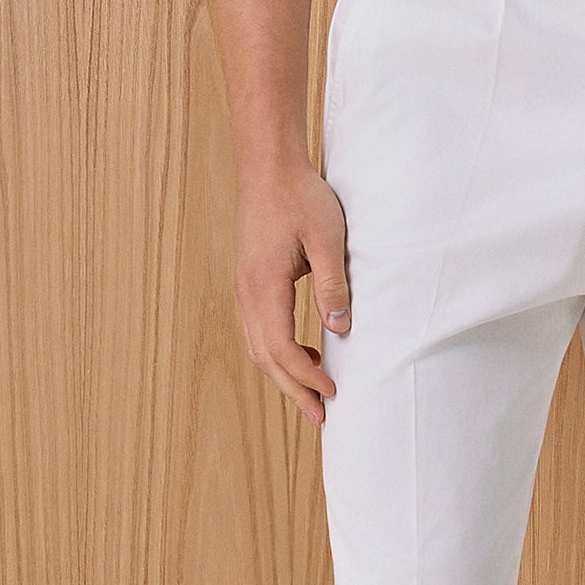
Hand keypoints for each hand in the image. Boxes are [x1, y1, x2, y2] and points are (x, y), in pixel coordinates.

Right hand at [233, 158, 352, 425]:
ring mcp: (244, 288)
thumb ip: (333, 284)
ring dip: (284, 373)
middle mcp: (247, 294)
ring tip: (314, 392)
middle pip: (266, 358)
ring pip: (258, 347)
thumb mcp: (327, 237)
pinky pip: (258, 330)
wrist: (268, 167)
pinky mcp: (249, 281)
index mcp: (264, 287)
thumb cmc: (300, 196)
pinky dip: (278, 351)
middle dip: (293, 390)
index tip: (333, 391)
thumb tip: (340, 330)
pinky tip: (304, 351)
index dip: (306, 377)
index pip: (282, 349)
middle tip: (321, 417)